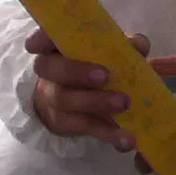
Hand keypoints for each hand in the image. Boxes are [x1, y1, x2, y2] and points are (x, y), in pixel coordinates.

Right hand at [25, 28, 148, 152]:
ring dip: (96, 102)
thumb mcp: (110, 51)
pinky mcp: (67, 123)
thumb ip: (125, 46)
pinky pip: (86, 127)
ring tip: (124, 103)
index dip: (40, 38)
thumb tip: (139, 46)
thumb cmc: (95, 65)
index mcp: (58, 46)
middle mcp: (51, 71)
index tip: (36, 44)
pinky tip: (128, 138)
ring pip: (65, 100)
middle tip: (105, 76)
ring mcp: (55, 99)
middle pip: (51, 69)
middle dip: (76, 71)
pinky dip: (109, 133)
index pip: (44, 37)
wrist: (78, 102)